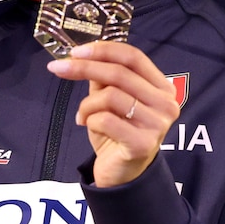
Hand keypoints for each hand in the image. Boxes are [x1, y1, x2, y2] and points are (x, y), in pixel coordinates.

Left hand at [47, 41, 179, 186]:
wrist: (122, 174)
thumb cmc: (117, 133)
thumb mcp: (109, 100)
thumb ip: (103, 78)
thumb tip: (81, 54)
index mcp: (162, 87)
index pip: (133, 57)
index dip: (104, 50)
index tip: (75, 51)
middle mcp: (166, 104)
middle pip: (120, 73)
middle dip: (84, 68)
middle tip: (58, 68)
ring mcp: (157, 125)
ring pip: (110, 96)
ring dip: (87, 104)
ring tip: (82, 116)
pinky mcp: (143, 144)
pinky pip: (105, 120)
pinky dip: (90, 121)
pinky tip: (89, 127)